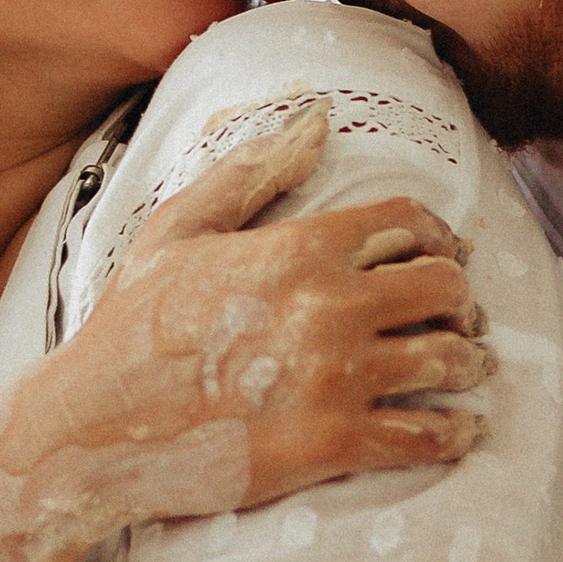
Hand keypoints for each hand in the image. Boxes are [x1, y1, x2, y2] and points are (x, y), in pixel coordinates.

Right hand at [0, 103, 493, 541]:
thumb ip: (253, 171)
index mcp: (297, 247)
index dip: (439, 236)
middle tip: (460, 318)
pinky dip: (454, 433)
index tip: (445, 254)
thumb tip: (319, 118)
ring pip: (448, 360)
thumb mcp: (177, 230)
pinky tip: (458, 431)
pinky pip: (426, 435)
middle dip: (460, 300)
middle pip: (443, 288)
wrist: (95, 428)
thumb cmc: (131, 326)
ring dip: (467, 364)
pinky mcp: (333, 443)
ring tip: (465, 370)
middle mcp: (329, 306)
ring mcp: (335, 377)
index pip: (407, 222)